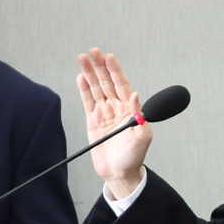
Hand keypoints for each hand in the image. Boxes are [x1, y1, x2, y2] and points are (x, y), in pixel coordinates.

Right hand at [76, 49, 152, 198]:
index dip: (115, 70)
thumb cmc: (134, 156)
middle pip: (107, 82)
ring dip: (90, 73)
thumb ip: (139, 115)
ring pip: (96, 89)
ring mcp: (104, 113)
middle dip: (100, 66)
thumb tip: (135, 94)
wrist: (119, 172)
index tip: (109, 57)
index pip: (122, 84)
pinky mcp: (93, 121)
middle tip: (93, 51)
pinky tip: (81, 77)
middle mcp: (117, 107)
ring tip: (83, 58)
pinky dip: (84, 89)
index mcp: (130, 109)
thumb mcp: (142, 136)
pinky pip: (87, 101)